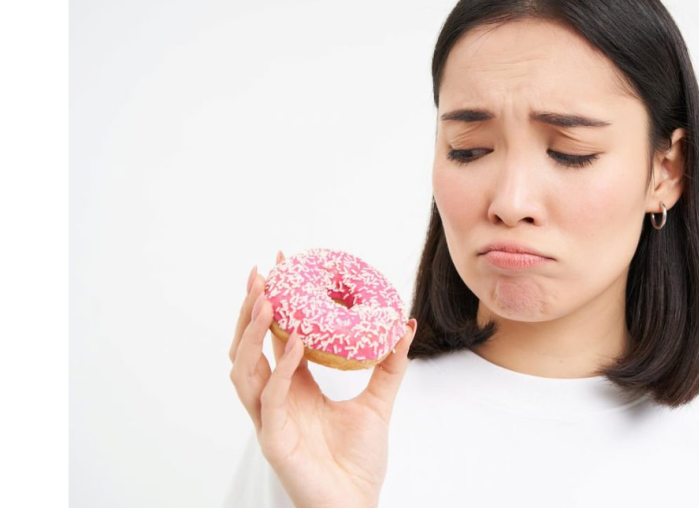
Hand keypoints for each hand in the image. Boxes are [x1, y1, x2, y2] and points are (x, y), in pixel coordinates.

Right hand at [229, 251, 417, 507]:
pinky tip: (293, 344)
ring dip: (252, 333)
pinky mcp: (273, 439)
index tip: (281, 264)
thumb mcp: (379, 402)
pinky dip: (279, 369)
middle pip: (248, 346)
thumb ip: (388, 364)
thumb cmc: (359, 461)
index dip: (274, 303)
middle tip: (261, 272)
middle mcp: (274, 399)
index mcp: (293, 387)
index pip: (274, 338)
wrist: (356, 505)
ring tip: (267, 299)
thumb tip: (404, 323)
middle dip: (250, 308)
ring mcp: (268, 419)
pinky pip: (269, 398)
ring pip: (244, 369)